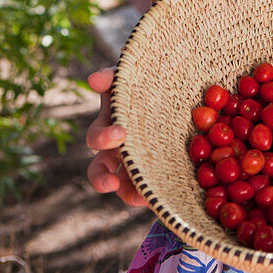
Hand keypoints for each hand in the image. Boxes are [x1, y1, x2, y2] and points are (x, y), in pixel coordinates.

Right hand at [85, 66, 148, 207]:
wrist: (178, 86)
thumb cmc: (149, 78)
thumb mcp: (132, 74)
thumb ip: (114, 76)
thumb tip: (94, 79)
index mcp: (111, 126)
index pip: (97, 138)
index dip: (104, 139)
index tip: (120, 134)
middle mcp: (120, 149)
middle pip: (100, 171)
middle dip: (101, 178)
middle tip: (111, 181)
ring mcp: (138, 163)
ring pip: (124, 187)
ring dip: (127, 194)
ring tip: (138, 198)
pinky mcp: (158, 171)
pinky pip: (150, 190)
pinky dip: (151, 197)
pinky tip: (160, 198)